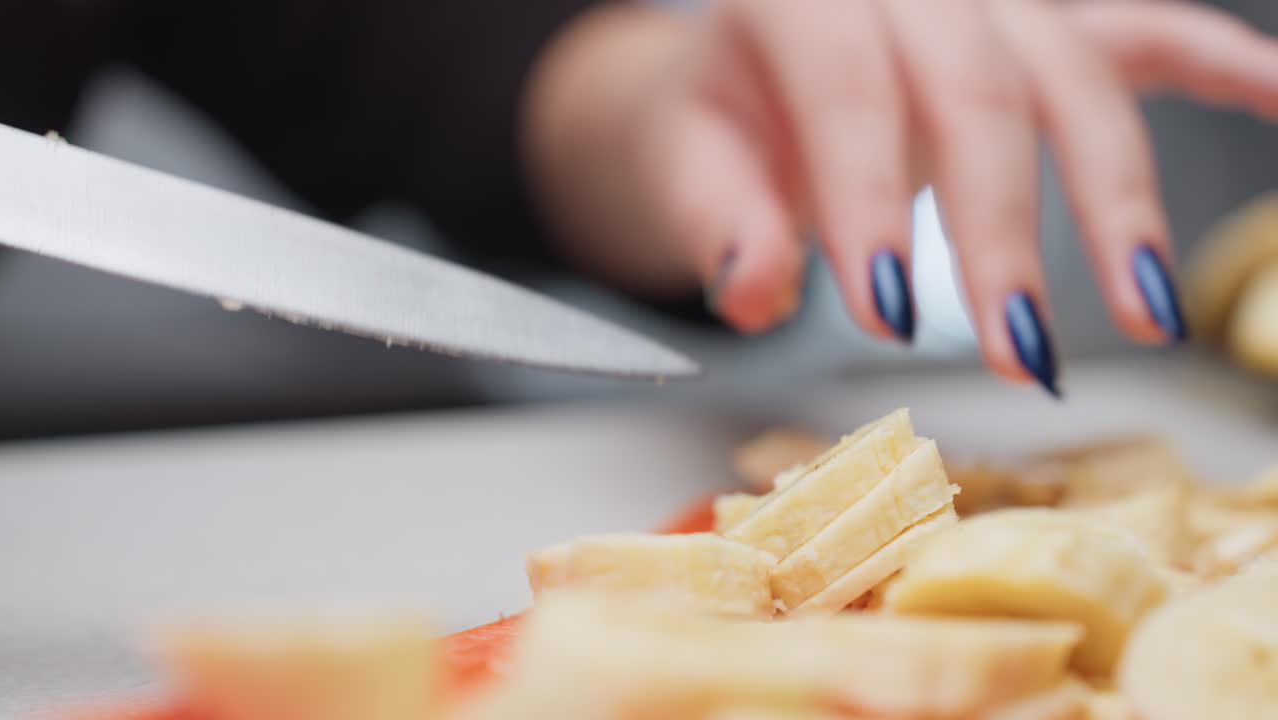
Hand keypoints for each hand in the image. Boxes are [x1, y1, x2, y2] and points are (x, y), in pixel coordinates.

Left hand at [524, 0, 1277, 394]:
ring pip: (1071, 76)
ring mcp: (987, 0)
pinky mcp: (1041, 24)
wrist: (744, 69)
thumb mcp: (686, 161)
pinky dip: (1216, 65)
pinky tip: (1277, 97)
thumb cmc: (715, 119)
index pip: (849, 94)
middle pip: (978, 92)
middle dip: (1002, 234)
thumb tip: (753, 290)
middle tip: (1016, 352)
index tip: (887, 318)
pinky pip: (1139, 33)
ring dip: (1116, 198)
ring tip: (1141, 312)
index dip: (870, 205)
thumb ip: (716, 221)